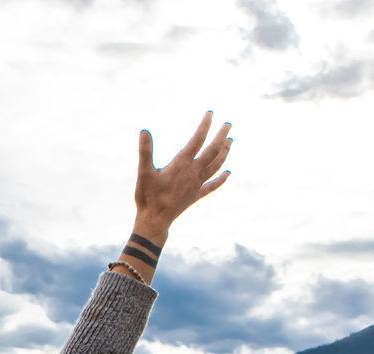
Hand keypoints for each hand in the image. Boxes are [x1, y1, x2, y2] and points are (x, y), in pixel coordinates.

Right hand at [134, 111, 231, 232]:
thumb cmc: (147, 196)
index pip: (197, 140)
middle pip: (213, 151)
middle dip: (221, 136)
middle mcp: (193, 173)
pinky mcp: (196, 195)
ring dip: (224, 153)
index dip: (205, 126)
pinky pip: (212, 185)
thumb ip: (145, 152)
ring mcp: (197, 184)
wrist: (154, 220)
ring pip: (216, 165)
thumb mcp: (143, 173)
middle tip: (228, 124)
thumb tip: (144, 131)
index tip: (211, 113)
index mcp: (182, 165)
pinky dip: (221, 178)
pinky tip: (228, 173)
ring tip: (230, 141)